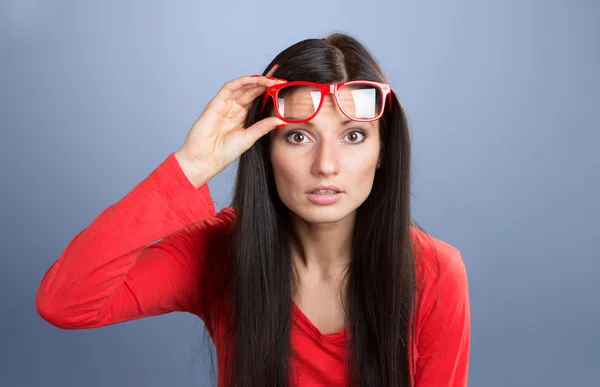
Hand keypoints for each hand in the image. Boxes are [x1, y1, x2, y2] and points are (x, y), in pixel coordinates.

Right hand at [175, 65, 285, 186]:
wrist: (205, 159)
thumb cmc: (223, 152)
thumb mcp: (249, 138)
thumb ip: (264, 127)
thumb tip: (281, 120)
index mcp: (242, 117)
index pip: (257, 99)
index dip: (270, 92)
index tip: (284, 88)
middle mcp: (234, 109)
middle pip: (251, 91)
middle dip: (266, 84)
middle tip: (281, 80)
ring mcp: (224, 105)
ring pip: (242, 87)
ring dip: (257, 81)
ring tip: (272, 80)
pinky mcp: (215, 103)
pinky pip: (229, 87)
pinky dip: (242, 81)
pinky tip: (255, 79)